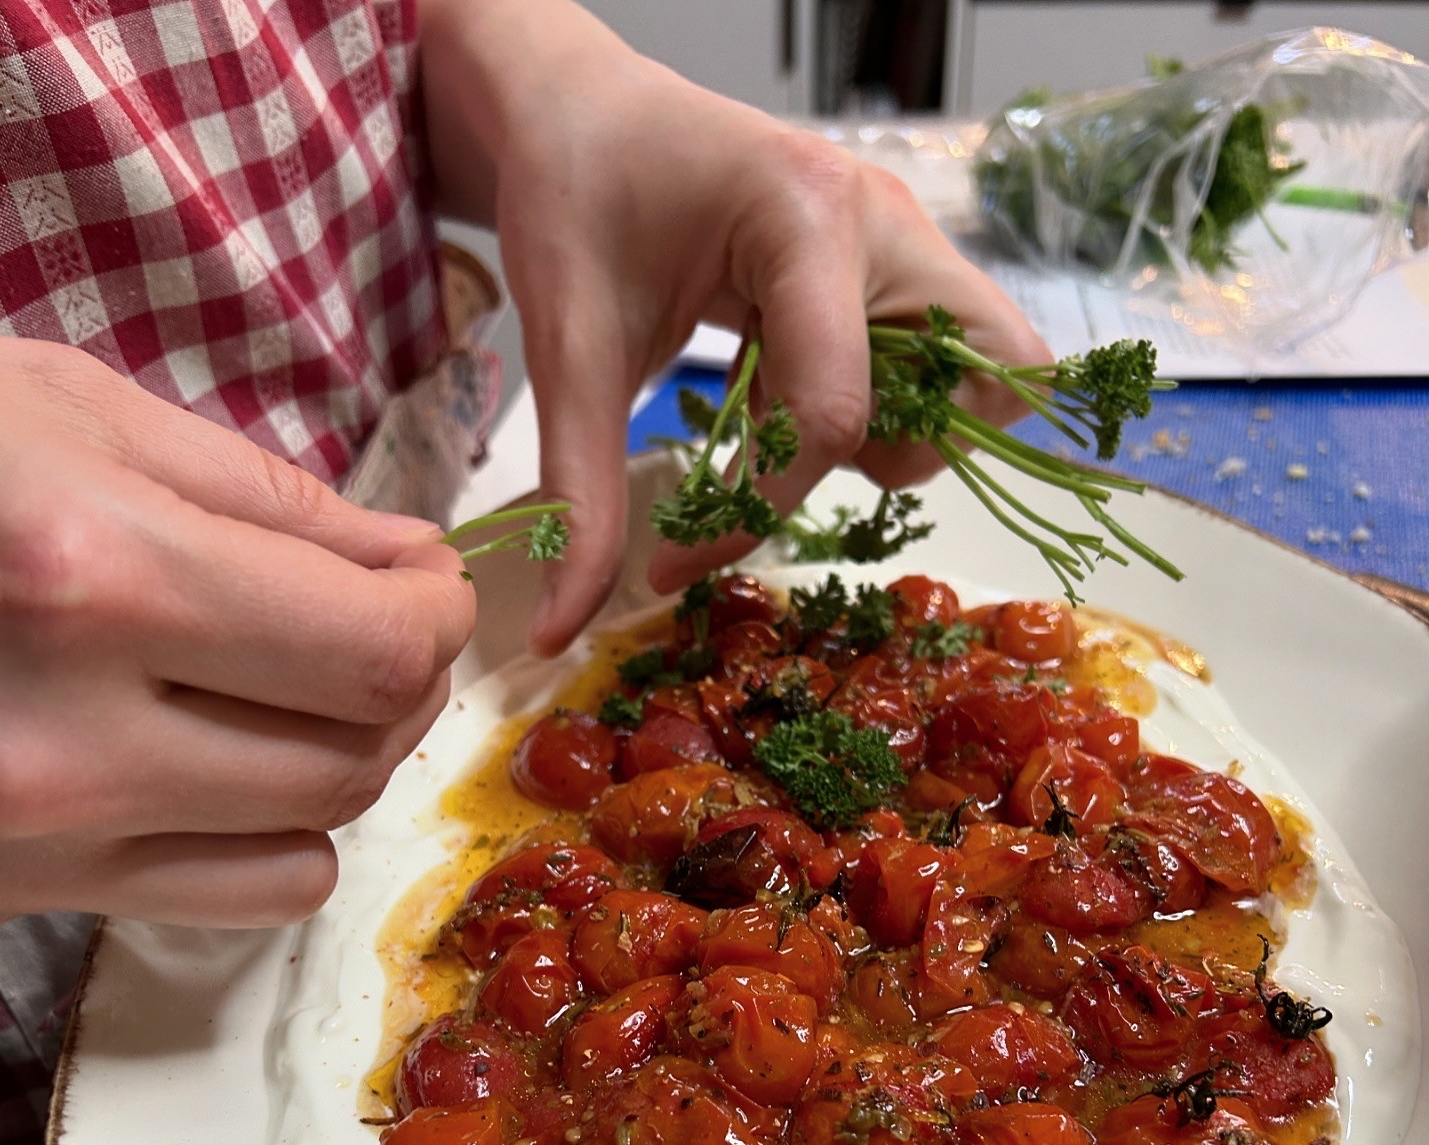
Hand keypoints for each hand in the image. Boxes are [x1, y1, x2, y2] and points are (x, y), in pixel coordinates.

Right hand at [0, 340, 471, 926]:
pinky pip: (239, 898)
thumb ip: (260, 495)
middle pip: (358, 748)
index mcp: (91, 573)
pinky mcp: (22, 893)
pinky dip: (280, 835)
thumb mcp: (57, 410)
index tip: (432, 579)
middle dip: (406, 677)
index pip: (372, 646)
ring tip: (306, 682)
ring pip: (317, 837)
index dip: (438, 612)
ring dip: (349, 755)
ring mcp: (41, 836)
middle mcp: (74, 735)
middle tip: (383, 616)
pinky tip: (235, 765)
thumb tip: (403, 558)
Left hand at [419, 0, 1049, 653]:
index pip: (833, 410)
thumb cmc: (572, 197)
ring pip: (983, 376)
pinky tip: (787, 384)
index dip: (760, 509)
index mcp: (807, 217)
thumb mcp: (567, 347)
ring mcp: (903, 238)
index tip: (675, 561)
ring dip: (895, 428)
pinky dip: (886, 402)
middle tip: (796, 450)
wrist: (577, 110)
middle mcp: (886, 220)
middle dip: (899, 449)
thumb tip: (562, 630)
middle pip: (986, 380)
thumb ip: (580, 494)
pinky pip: (944, 361)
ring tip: (778, 408)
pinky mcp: (895, 262)